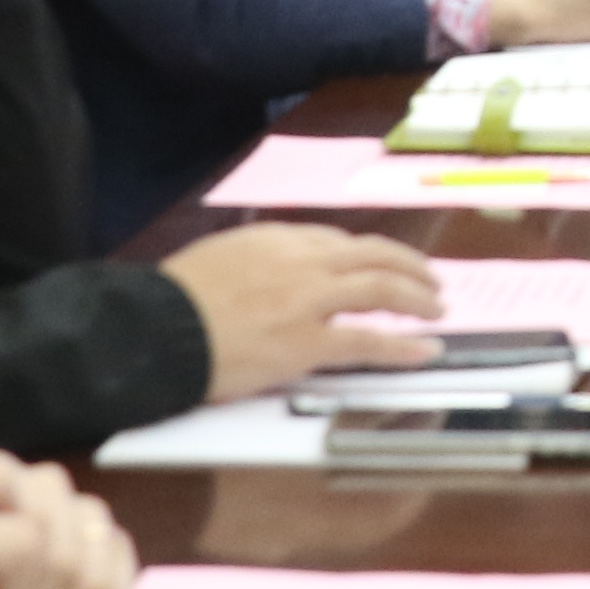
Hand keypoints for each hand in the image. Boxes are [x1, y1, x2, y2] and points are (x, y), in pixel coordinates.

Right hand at [162, 225, 447, 398]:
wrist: (153, 328)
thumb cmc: (173, 299)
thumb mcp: (219, 256)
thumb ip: (256, 258)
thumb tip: (275, 269)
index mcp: (277, 238)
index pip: (338, 243)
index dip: (368, 257)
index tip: (382, 266)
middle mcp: (301, 262)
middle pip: (374, 255)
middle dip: (409, 267)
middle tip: (430, 281)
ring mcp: (308, 301)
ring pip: (381, 289)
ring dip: (417, 298)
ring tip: (436, 308)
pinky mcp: (306, 343)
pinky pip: (368, 341)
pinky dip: (403, 346)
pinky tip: (425, 350)